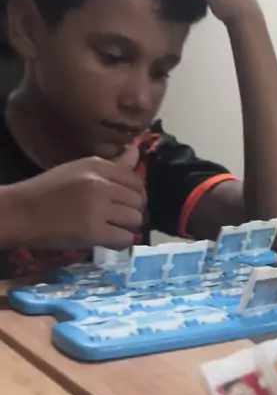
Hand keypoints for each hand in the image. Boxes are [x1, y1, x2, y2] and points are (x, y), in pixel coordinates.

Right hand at [6, 144, 145, 250]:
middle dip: (132, 211)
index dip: (135, 194)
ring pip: (135, 219)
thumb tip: (136, 153)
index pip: (135, 179)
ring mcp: (97, 207)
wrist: (20, 212)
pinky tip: (108, 239)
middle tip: (117, 218)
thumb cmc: (48, 191)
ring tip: (111, 228)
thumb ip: (111, 166)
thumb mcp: (79, 170)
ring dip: (127, 227)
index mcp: (97, 165)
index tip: (124, 203)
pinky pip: (125, 238)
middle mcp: (100, 183)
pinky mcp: (93, 231)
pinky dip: (121, 241)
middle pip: (138, 200)